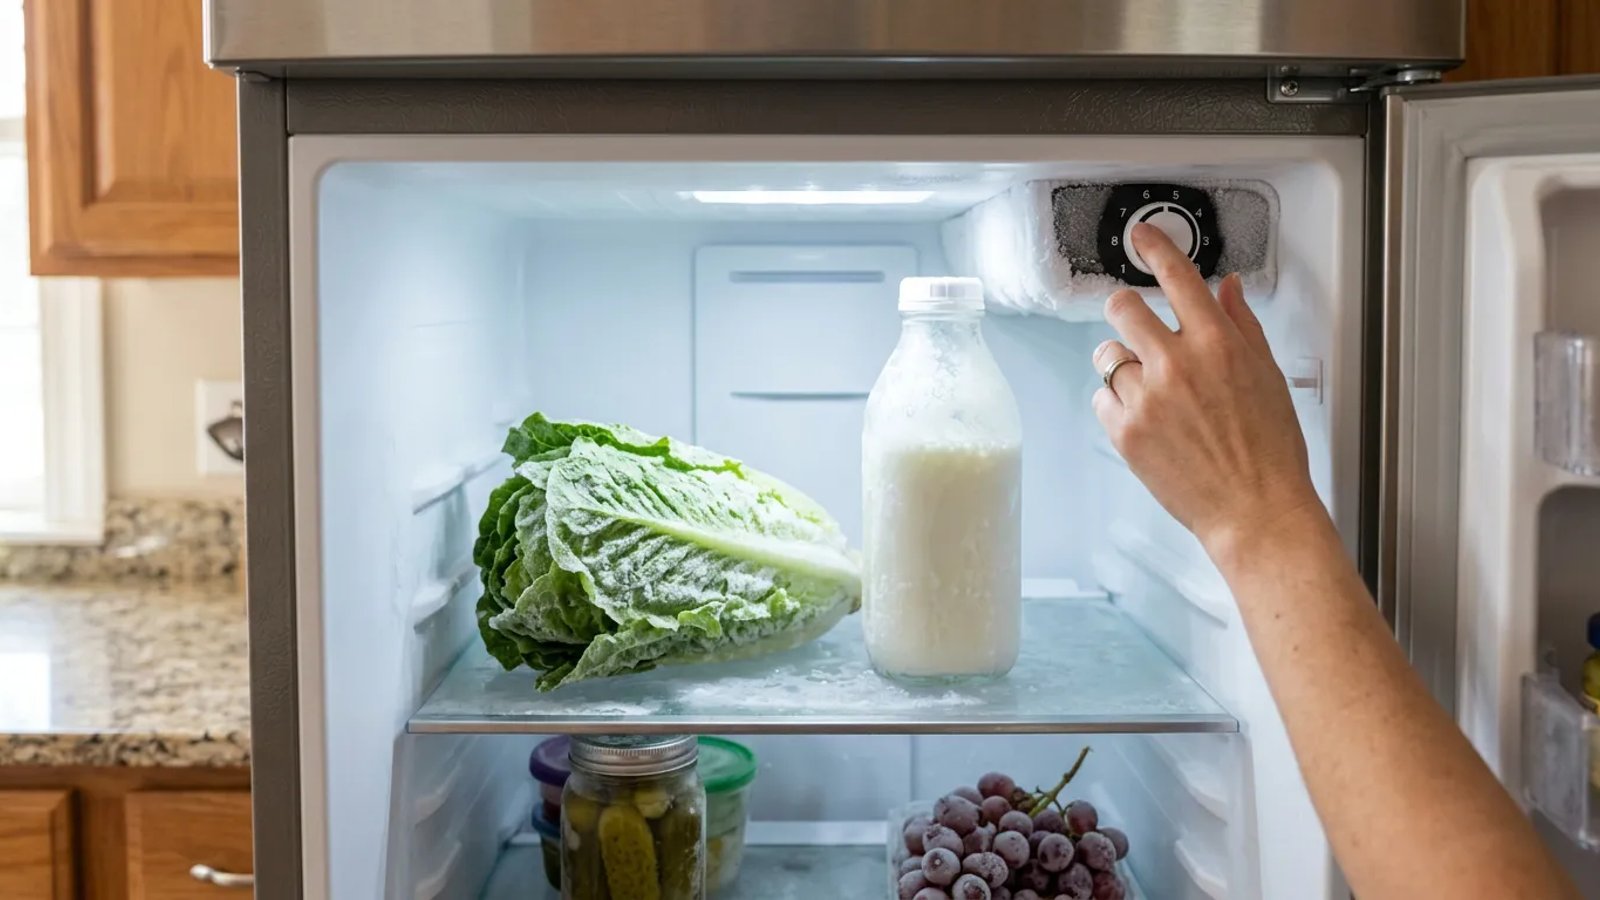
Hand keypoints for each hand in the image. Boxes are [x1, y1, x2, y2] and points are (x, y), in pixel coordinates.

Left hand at [1091, 223, 1321, 561]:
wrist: (1253, 509)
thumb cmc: (1269, 449)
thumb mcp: (1267, 375)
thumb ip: (1240, 325)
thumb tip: (1226, 288)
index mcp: (1216, 343)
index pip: (1176, 276)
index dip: (1154, 246)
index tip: (1140, 234)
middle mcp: (1176, 364)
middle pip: (1121, 307)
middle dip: (1126, 311)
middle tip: (1137, 328)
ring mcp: (1145, 398)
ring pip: (1107, 356)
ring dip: (1123, 365)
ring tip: (1151, 390)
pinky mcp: (1125, 431)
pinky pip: (1101, 398)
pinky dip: (1117, 403)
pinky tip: (1146, 419)